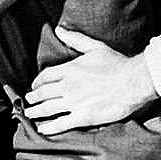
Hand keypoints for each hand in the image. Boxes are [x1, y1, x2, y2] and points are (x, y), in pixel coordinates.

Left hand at [23, 26, 159, 134]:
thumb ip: (75, 39)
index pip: (46, 76)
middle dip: (33, 97)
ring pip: (47, 108)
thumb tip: (59, 30)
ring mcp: (74, 102)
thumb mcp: (95, 47)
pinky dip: (48, 127)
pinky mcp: (82, 117)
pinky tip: (42, 129)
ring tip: (29, 114)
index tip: (35, 86)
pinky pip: (60, 123)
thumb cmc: (117, 64)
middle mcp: (68, 86)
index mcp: (70, 69)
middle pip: (43, 93)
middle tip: (28, 101)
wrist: (132, 81)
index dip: (38, 82)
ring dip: (36, 112)